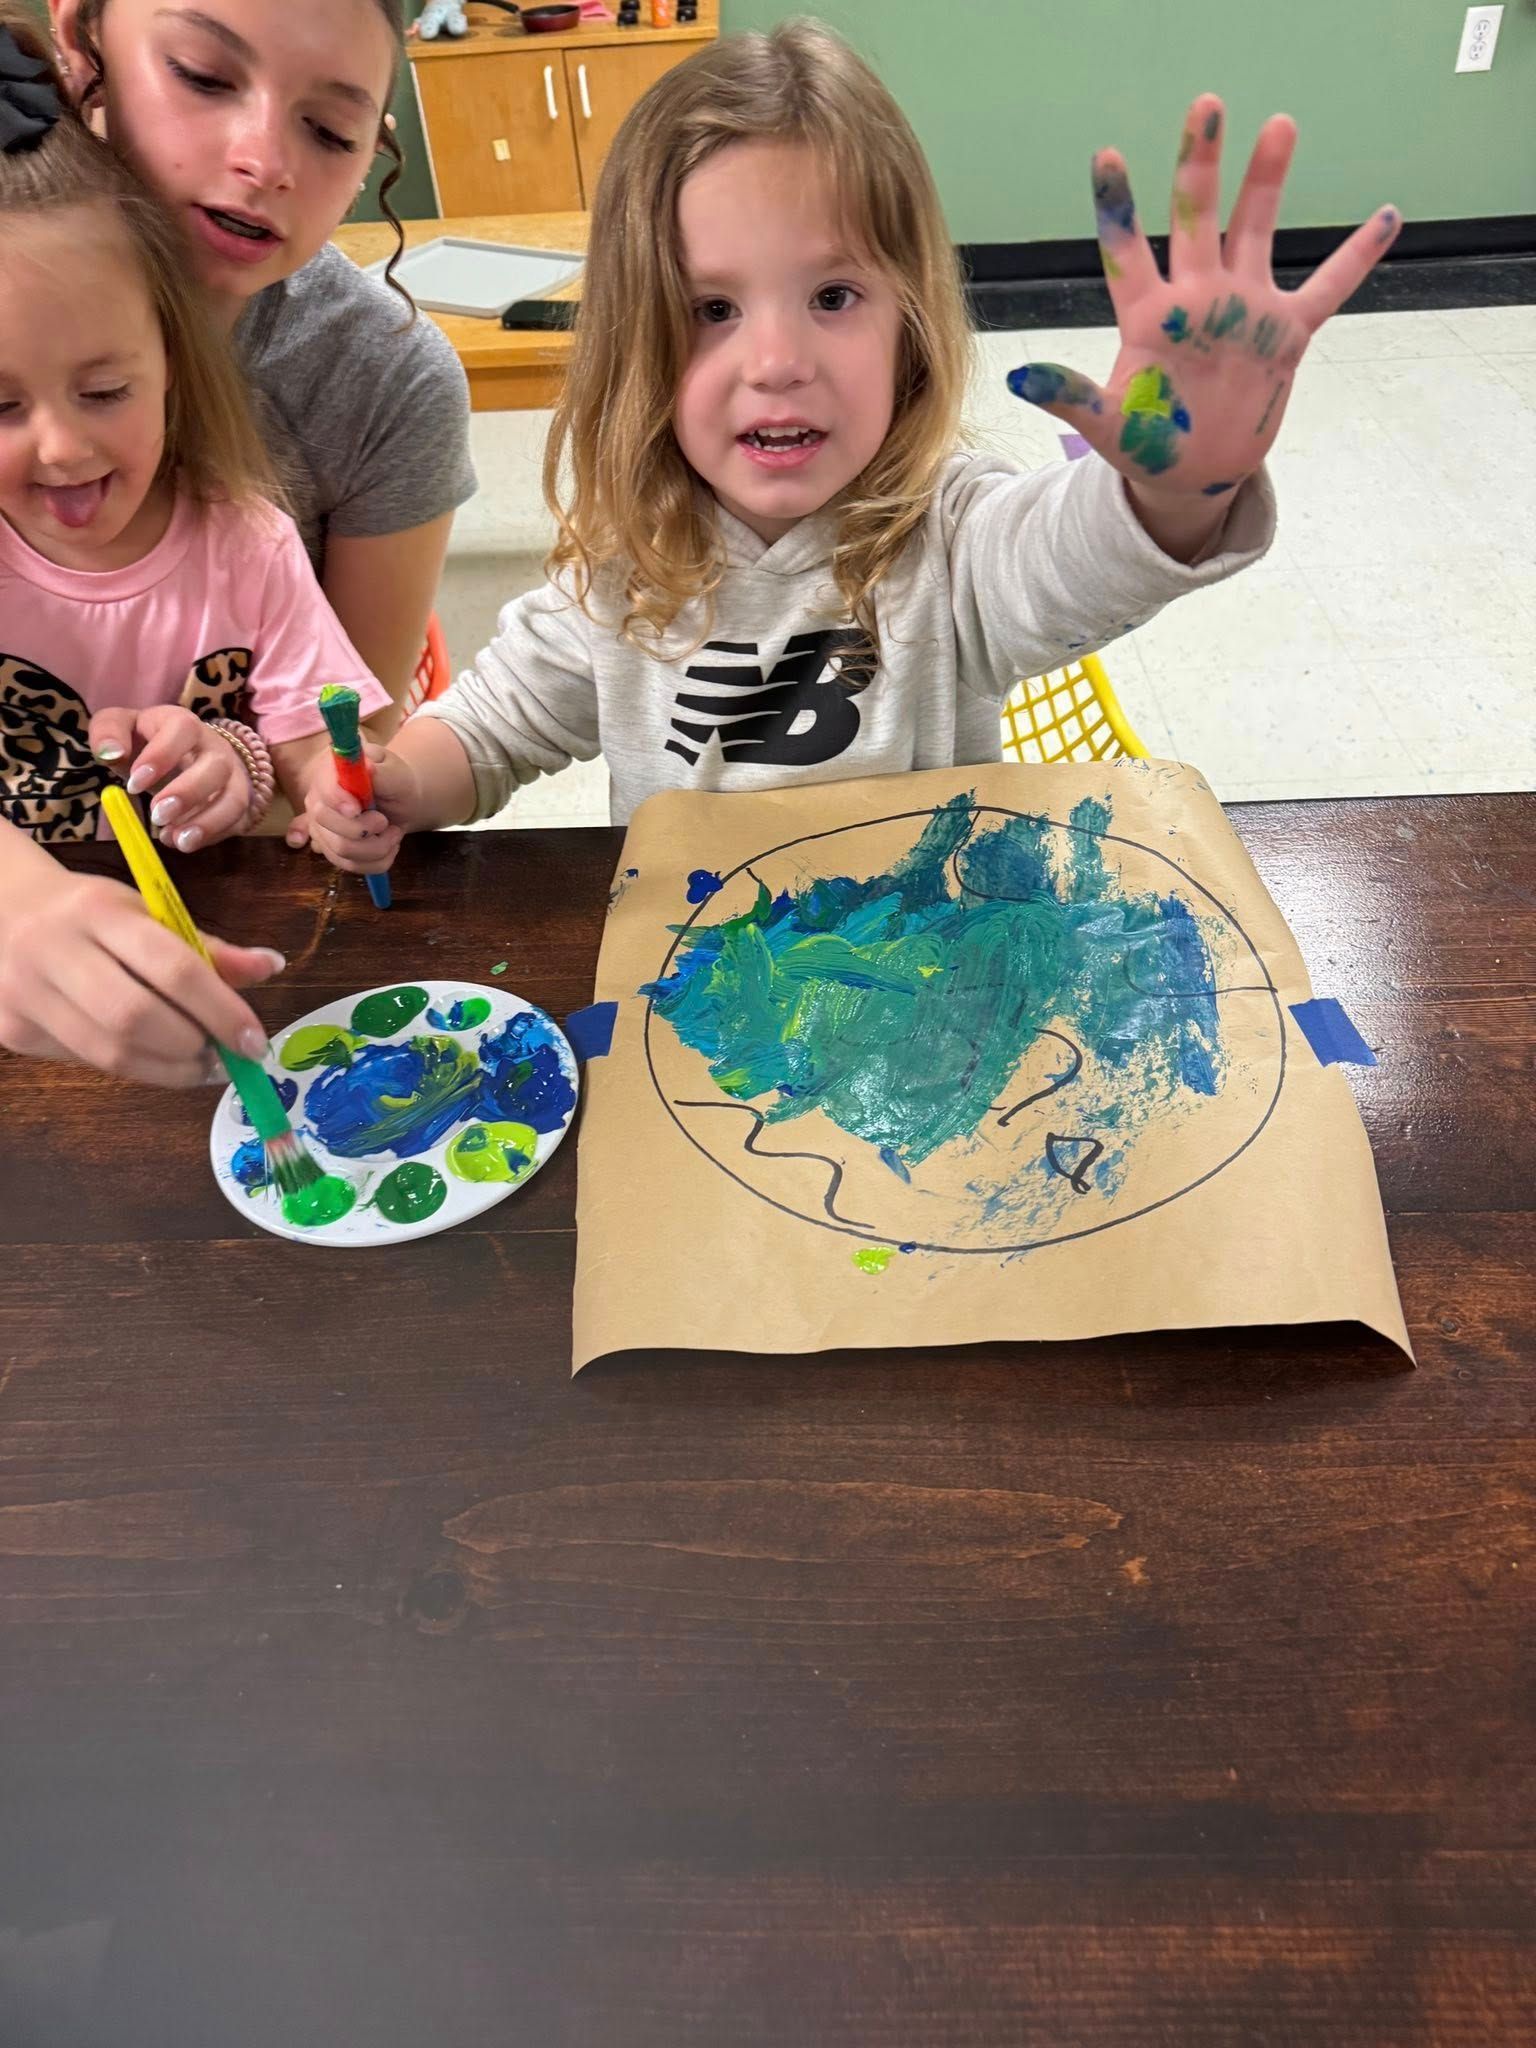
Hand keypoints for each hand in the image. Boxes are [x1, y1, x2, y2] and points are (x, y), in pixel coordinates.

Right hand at [0, 838, 283, 1085]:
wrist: (1, 908)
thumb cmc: (89, 912)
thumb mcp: (146, 911)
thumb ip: (206, 946)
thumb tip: (272, 967)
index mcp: (97, 910)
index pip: (171, 966)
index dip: (221, 1010)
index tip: (254, 1040)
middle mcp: (53, 950)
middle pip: (135, 1018)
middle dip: (193, 1047)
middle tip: (225, 1056)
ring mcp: (24, 994)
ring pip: (109, 1052)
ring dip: (169, 1070)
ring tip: (201, 1065)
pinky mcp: (13, 1030)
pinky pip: (88, 1062)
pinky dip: (134, 1066)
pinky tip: (156, 1059)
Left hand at [89, 704, 252, 851]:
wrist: (183, 753)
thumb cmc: (146, 742)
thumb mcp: (120, 727)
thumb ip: (107, 733)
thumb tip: (110, 753)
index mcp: (183, 723)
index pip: (183, 729)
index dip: (161, 755)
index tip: (134, 785)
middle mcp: (214, 747)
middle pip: (216, 765)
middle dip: (188, 793)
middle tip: (157, 816)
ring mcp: (232, 776)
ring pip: (234, 797)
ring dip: (207, 822)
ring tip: (177, 840)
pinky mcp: (237, 802)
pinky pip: (236, 821)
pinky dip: (211, 835)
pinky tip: (182, 842)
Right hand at [304, 743, 413, 875]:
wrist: (399, 802)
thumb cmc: (395, 783)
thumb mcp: (396, 773)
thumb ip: (382, 772)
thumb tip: (368, 768)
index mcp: (331, 774)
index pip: (324, 789)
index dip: (338, 801)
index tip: (358, 809)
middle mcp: (318, 801)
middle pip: (324, 822)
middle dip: (362, 829)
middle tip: (385, 821)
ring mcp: (321, 828)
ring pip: (341, 850)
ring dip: (377, 847)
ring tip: (393, 833)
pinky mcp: (331, 851)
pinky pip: (350, 866)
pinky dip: (377, 861)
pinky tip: (388, 846)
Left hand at [1008, 95, 1399, 502]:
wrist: (1194, 473)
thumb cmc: (1145, 444)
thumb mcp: (1105, 427)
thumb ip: (1070, 398)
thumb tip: (1019, 379)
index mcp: (1149, 317)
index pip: (1127, 251)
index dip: (1118, 205)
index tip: (1106, 154)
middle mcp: (1196, 298)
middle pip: (1196, 218)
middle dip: (1200, 164)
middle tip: (1206, 104)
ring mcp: (1243, 310)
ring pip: (1256, 232)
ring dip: (1267, 181)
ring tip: (1278, 125)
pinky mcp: (1285, 334)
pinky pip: (1327, 289)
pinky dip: (1356, 258)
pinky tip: (1386, 217)